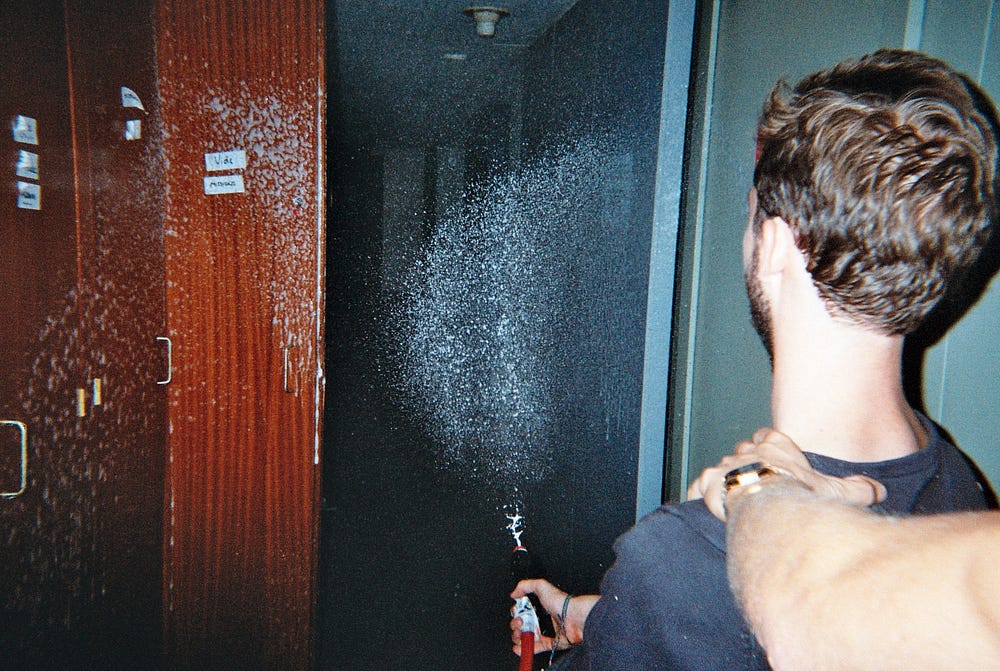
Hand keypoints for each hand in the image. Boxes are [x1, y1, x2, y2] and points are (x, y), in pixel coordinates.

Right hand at [509, 579, 595, 655]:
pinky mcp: (550, 643)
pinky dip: (525, 649)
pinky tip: (518, 647)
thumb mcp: (542, 586)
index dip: (516, 614)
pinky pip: (535, 648)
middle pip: (521, 625)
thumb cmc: (561, 602)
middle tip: (520, 624)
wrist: (575, 618)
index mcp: (539, 606)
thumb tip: (514, 593)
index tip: (517, 614)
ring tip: (520, 635)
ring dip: (518, 638)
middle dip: (515, 626)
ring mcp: (545, 631)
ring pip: (526, 637)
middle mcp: (541, 619)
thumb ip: (526, 585)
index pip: (522, 612)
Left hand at [687, 428, 886, 519]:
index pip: (768, 436)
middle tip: (753, 484)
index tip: (771, 457)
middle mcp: (747, 452)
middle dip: (745, 464)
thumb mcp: (836, 492)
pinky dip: (700, 496)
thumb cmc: (801, 497)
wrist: (769, 508)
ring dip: (724, 482)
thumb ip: (858, 489)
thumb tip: (877, 490)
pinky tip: (702, 506)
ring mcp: (725, 466)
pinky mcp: (707, 484)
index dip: (768, 446)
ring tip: (730, 500)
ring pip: (720, 469)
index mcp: (776, 447)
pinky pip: (698, 487)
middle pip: (742, 451)